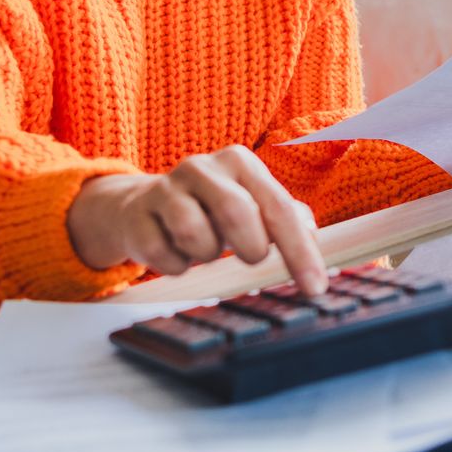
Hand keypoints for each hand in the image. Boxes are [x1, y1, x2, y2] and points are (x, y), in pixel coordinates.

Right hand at [66, 145, 326, 292]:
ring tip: (203, 246)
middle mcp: (203, 167)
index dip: (300, 251)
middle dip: (250, 247)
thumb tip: (310, 233)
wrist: (139, 207)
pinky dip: (176, 265)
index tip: (315, 288)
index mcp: (239, 162)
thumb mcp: (249, 203)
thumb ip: (285, 216)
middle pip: (237, 213)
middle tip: (250, 256)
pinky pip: (164, 256)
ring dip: (206, 255)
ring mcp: (165, 188)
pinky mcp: (137, 216)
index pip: (278, 207)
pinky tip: (174, 250)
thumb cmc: (208, 209)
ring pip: (195, 235)